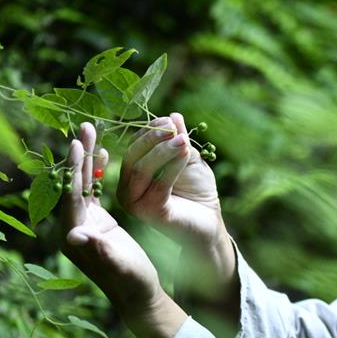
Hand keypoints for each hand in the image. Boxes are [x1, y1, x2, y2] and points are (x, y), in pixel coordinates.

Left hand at [60, 122, 162, 311]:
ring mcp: (85, 223)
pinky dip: (96, 172)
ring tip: (91, 131)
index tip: (77, 144)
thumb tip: (74, 236)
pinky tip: (104, 155)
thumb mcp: (118, 264)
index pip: (71, 195)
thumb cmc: (132, 281)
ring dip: (87, 159)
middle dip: (78, 156)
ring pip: (81, 184)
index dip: (74, 169)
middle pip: (73, 184)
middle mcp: (74, 226)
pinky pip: (92, 191)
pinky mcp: (97, 222)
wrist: (140, 294)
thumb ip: (97, 249)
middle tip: (84, 127)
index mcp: (75, 234)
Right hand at [117, 112, 226, 248]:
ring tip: (183, 140)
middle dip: (151, 138)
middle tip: (172, 127)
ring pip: (141, 169)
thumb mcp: (187, 159)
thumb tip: (173, 116)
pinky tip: (185, 153)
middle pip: (132, 157)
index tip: (168, 120)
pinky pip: (158, 184)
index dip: (147, 131)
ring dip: (162, 150)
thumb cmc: (197, 191)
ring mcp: (135, 204)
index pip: (132, 148)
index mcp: (130, 175)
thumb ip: (178, 140)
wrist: (210, 221)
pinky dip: (172, 166)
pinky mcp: (150, 213)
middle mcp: (127, 190)